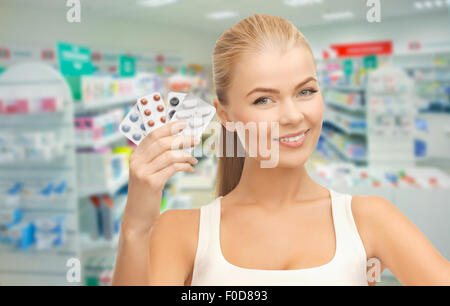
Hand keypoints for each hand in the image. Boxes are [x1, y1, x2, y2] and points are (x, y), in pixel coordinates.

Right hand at [121, 120, 198, 234]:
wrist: (138, 217)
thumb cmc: (146, 194)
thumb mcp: (147, 173)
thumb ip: (156, 158)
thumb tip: (177, 142)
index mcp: (135, 156)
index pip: (152, 135)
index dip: (168, 127)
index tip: (183, 123)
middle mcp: (136, 162)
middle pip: (162, 142)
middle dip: (181, 138)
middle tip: (196, 138)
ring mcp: (142, 172)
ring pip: (169, 154)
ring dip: (186, 154)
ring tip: (194, 158)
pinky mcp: (151, 183)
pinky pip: (172, 168)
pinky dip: (184, 165)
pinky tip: (190, 168)